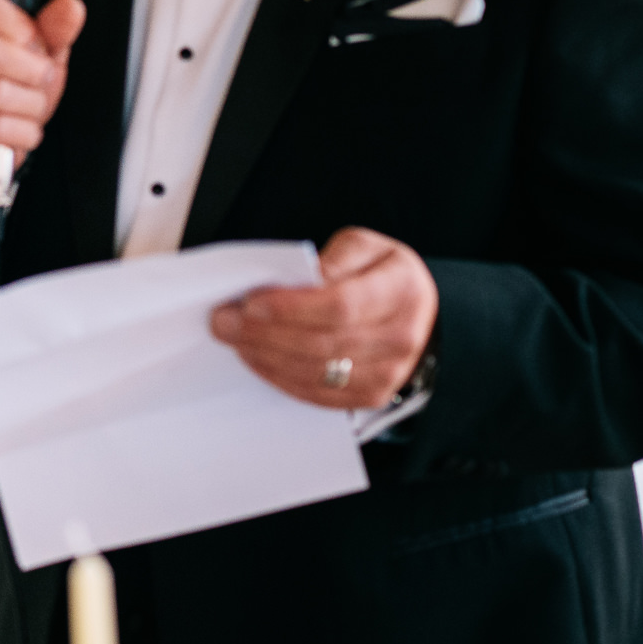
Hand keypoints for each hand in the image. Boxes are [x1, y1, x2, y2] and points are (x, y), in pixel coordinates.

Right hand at [0, 0, 86, 179]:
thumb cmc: (12, 80)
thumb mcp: (38, 51)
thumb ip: (54, 28)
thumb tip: (71, 8)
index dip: (19, 25)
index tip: (35, 41)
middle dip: (32, 69)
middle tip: (44, 78)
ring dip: (32, 104)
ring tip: (34, 105)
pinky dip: (23, 131)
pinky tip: (23, 128)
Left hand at [209, 227, 437, 409]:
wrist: (419, 314)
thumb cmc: (381, 274)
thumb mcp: (364, 248)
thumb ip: (333, 260)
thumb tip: (296, 281)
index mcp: (400, 291)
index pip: (341, 306)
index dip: (292, 308)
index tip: (250, 303)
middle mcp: (400, 337)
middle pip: (322, 344)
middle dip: (264, 333)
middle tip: (223, 321)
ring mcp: (389, 373)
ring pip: (316, 373)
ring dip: (265, 357)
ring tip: (232, 338)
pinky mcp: (371, 395)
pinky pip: (318, 394)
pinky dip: (280, 378)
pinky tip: (255, 358)